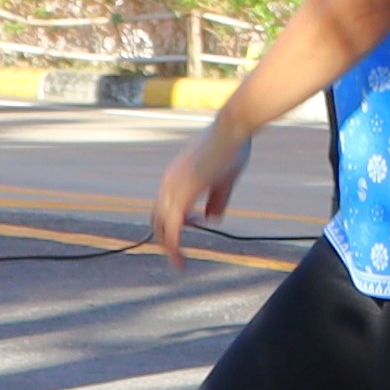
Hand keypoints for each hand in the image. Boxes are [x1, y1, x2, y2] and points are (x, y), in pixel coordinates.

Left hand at [149, 123, 247, 259]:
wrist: (232, 128)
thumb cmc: (232, 147)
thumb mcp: (224, 178)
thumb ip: (216, 199)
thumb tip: (210, 218)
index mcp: (176, 175)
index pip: (164, 205)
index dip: (175, 220)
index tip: (195, 223)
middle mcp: (169, 182)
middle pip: (157, 218)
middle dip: (167, 237)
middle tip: (180, 251)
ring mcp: (174, 188)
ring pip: (161, 227)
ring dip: (169, 246)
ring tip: (179, 262)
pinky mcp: (183, 195)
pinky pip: (173, 229)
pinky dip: (173, 246)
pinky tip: (180, 258)